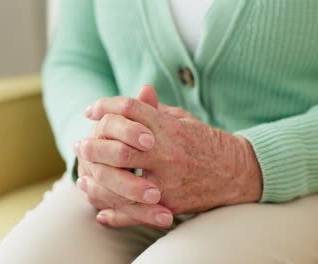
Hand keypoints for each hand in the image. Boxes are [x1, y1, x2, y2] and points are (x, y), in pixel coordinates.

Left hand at [77, 86, 261, 216]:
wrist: (237, 172)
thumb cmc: (206, 142)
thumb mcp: (182, 119)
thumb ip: (157, 110)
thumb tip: (139, 92)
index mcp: (168, 127)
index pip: (129, 109)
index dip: (105, 106)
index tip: (90, 111)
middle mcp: (166, 152)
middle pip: (118, 147)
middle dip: (94, 146)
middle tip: (80, 147)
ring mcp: (168, 179)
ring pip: (122, 180)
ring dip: (97, 180)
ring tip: (83, 180)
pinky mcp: (172, 202)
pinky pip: (137, 211)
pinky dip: (116, 214)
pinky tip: (101, 213)